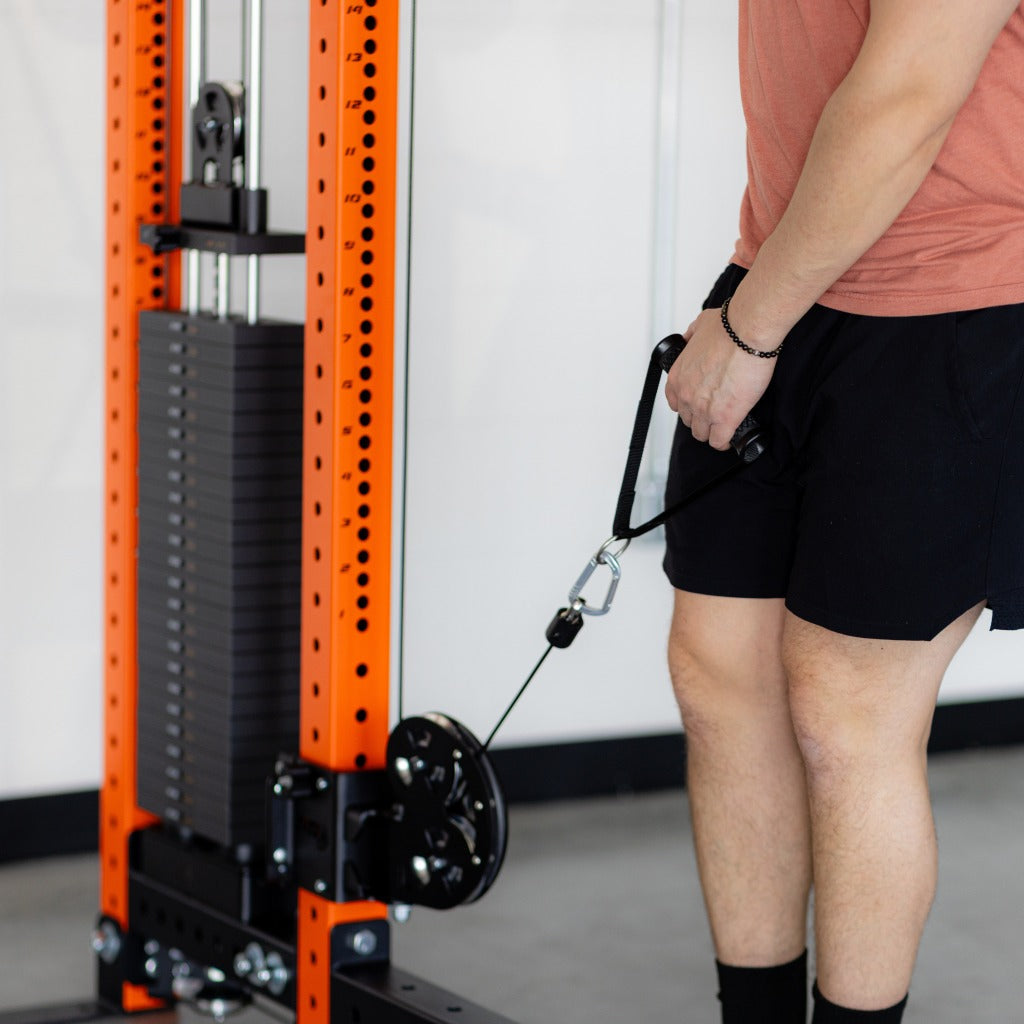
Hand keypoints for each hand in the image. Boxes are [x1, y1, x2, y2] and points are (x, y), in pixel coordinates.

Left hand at [664, 307, 776, 450]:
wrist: (747, 331)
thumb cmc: (729, 326)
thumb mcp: (700, 325)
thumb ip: (691, 335)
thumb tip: (690, 337)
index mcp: (678, 376)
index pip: (674, 403)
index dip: (688, 406)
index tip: (698, 405)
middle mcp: (686, 395)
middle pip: (689, 420)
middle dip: (701, 419)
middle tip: (715, 415)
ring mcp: (703, 409)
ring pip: (702, 434)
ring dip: (712, 432)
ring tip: (723, 428)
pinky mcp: (724, 418)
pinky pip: (719, 441)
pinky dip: (724, 442)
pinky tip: (730, 438)